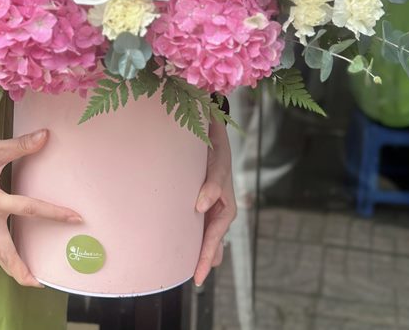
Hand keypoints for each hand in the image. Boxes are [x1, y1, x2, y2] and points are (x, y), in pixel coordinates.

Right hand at [0, 128, 81, 286]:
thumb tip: (45, 136)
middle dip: (22, 270)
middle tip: (42, 283)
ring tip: (30, 278)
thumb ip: (20, 145)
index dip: (54, 213)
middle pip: (5, 253)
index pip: (29, 209)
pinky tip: (14, 256)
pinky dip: (5, 255)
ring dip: (13, 266)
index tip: (74, 218)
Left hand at [193, 117, 236, 286]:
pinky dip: (192, 232)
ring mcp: (210, 205)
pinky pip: (197, 221)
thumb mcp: (218, 164)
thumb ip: (212, 184)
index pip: (215, 239)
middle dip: (204, 259)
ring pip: (205, 233)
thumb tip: (201, 206)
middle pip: (212, 241)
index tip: (198, 277)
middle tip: (193, 278)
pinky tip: (182, 238)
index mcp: (226, 208)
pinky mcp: (201, 197)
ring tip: (189, 266)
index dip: (206, 258)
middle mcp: (218, 209)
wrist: (211, 130)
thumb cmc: (216, 148)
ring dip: (199, 247)